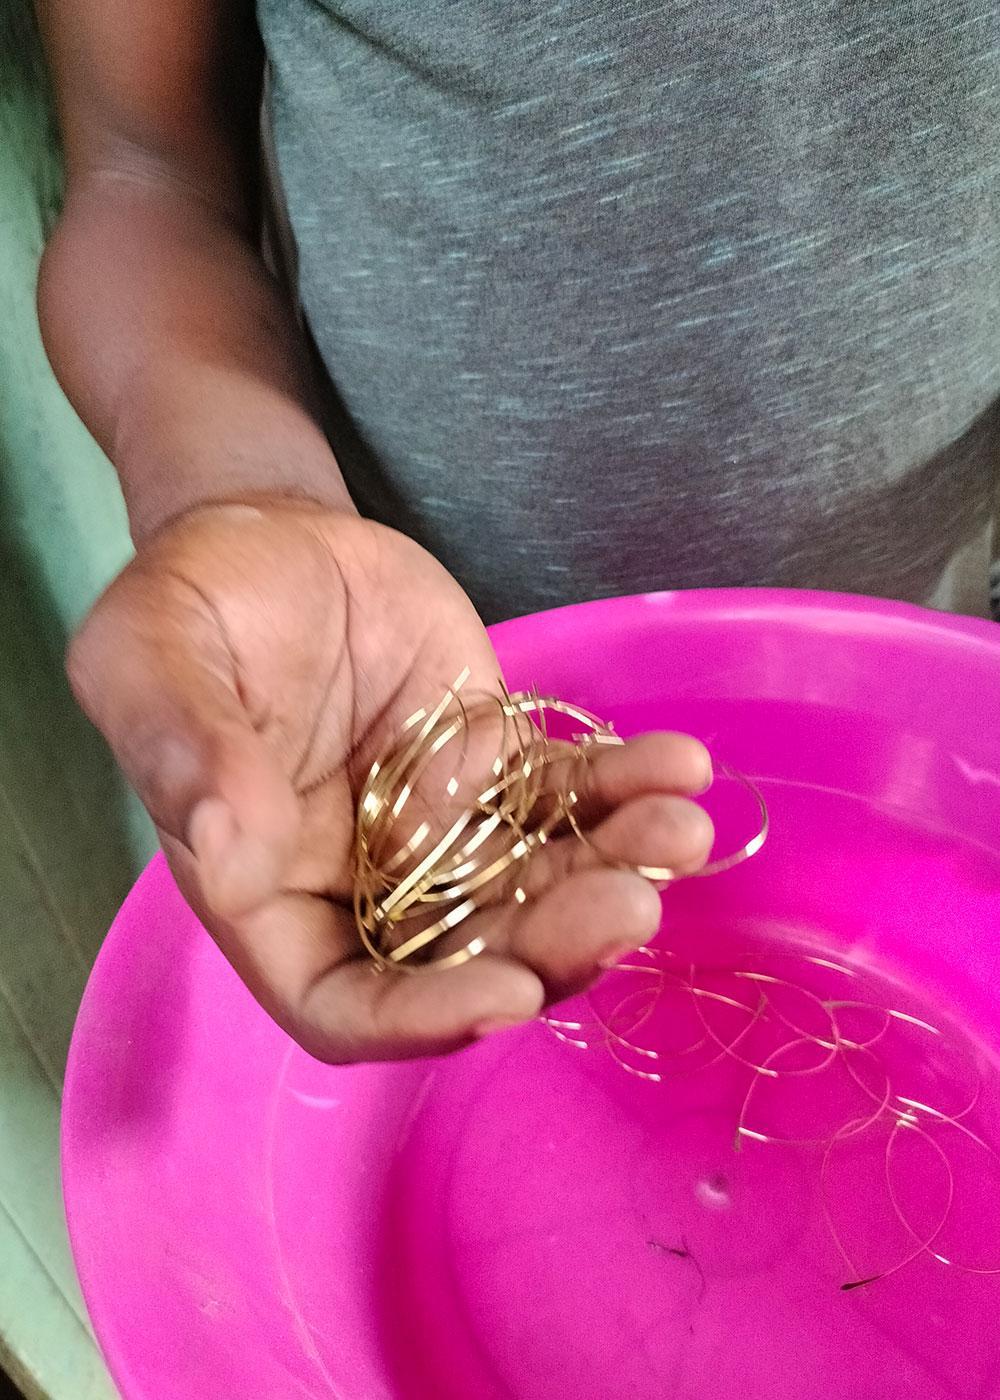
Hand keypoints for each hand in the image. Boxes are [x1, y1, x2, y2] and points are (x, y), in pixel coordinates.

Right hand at [69, 499, 713, 1060]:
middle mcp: (363, 886)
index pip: (344, 1004)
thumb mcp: (149, 658)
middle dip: (553, 945)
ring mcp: (439, 832)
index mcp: (267, 896)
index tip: (507, 993)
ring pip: (536, 887)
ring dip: (613, 872)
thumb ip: (180, 747)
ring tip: (677, 828)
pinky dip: (625, 790)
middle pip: (469, 958)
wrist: (274, 536)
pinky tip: (677, 764)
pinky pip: (567, 798)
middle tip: (629, 903)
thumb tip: (222, 846)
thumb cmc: (192, 603)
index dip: (423, 1020)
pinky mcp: (494, 769)